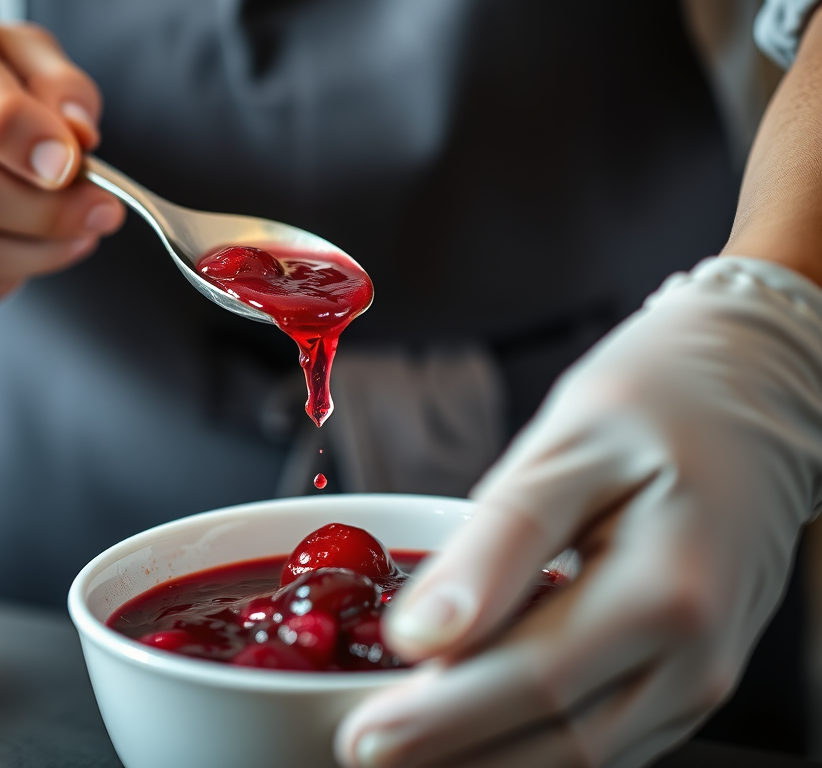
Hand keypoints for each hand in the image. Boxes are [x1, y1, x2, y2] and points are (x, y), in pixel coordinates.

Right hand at [0, 0, 124, 313]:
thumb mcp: (27, 55)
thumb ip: (61, 85)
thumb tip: (77, 136)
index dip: (35, 140)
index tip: (75, 165)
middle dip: (52, 211)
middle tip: (100, 211)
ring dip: (37, 253)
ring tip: (75, 234)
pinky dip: (2, 284)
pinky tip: (24, 254)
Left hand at [336, 259, 821, 767]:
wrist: (757, 387)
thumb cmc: (661, 397)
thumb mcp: (569, 443)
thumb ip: (499, 541)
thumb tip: (422, 634)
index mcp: (667, 589)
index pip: (534, 680)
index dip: (439, 720)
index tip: (360, 738)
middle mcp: (695, 655)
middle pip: (558, 738)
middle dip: (450, 757)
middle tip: (362, 755)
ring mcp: (699, 674)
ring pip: (584, 755)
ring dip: (486, 764)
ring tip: (405, 756)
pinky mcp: (688, 672)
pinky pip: (608, 735)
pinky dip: (532, 745)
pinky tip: (472, 734)